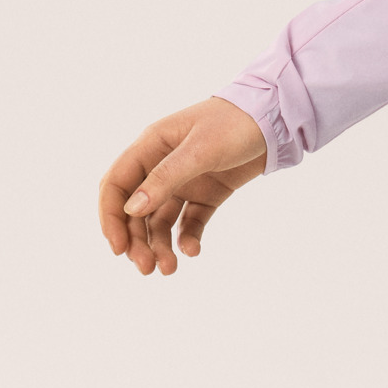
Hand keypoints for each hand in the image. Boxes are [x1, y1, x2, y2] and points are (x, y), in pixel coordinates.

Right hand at [98, 96, 268, 275]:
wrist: (277, 117)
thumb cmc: (235, 123)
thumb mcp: (200, 149)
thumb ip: (166, 177)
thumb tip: (131, 210)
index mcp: (151, 146)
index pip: (116, 186)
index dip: (111, 218)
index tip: (118, 249)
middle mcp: (162, 166)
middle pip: (136, 210)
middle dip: (137, 241)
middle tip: (147, 268)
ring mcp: (185, 181)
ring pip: (161, 220)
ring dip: (160, 245)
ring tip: (169, 269)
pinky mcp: (207, 192)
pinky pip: (190, 221)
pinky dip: (187, 238)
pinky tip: (193, 250)